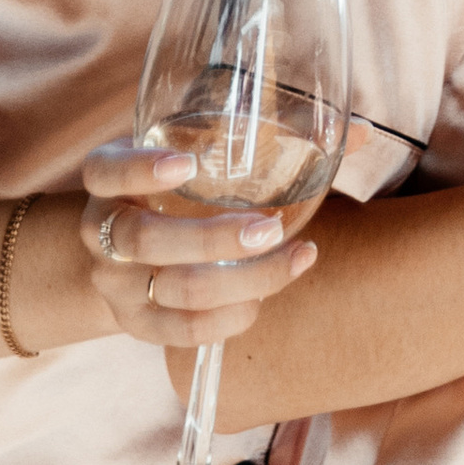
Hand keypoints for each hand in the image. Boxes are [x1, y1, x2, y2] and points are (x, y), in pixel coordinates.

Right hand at [78, 140, 326, 350]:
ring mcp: (115, 284)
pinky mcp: (136, 325)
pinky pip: (179, 333)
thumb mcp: (202, 149)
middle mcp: (101, 230)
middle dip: (210, 237)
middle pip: (143, 239)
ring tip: (294, 259)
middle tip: (269, 227)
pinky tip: (262, 301)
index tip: (188, 162)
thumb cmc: (180, 186)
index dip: (140, 168)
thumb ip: (270, 134)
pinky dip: (224, 321)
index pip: (107, 170)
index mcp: (108, 177)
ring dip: (236, 279)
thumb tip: (362, 132)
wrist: (124, 249)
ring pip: (171, 289)